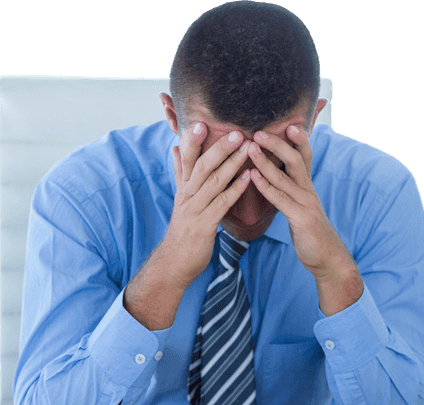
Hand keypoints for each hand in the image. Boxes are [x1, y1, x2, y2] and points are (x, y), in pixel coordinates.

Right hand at [122, 123, 251, 329]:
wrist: (174, 263)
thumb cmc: (182, 230)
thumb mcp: (180, 199)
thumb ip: (179, 173)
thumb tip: (175, 148)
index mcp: (183, 188)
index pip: (186, 159)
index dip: (192, 141)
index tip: (201, 122)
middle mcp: (187, 195)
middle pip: (202, 166)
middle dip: (218, 147)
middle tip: (236, 131)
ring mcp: (195, 210)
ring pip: (214, 181)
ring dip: (232, 163)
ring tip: (248, 148)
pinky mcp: (205, 225)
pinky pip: (222, 203)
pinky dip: (236, 188)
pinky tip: (249, 177)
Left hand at [248, 126, 362, 314]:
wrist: (326, 258)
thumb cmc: (309, 232)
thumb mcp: (301, 206)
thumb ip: (290, 190)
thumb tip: (275, 176)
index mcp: (307, 186)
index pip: (304, 155)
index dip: (298, 138)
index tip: (287, 121)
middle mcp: (308, 190)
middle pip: (296, 159)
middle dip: (278, 143)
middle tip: (258, 130)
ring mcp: (306, 203)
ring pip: (286, 176)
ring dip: (267, 161)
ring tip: (251, 147)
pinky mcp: (301, 218)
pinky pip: (281, 199)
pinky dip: (267, 186)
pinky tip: (253, 177)